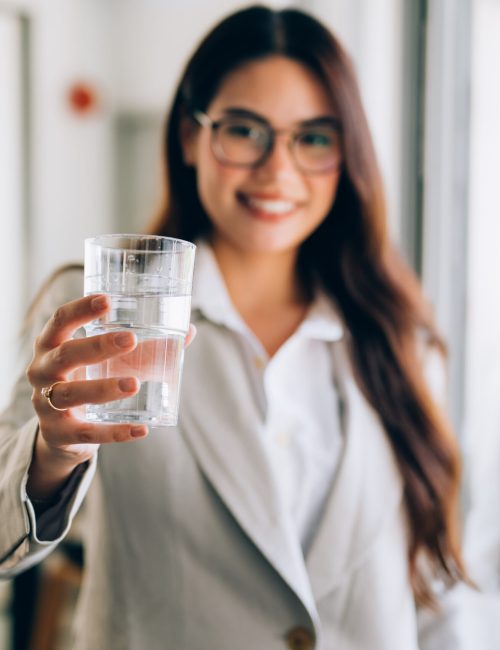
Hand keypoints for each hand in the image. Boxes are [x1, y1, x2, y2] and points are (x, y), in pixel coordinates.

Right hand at [26, 294, 195, 487]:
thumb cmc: (88, 381)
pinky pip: (87, 433)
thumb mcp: (106, 361)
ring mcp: (46, 405)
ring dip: (103, 388)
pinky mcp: (59, 434)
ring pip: (71, 394)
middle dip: (97, 347)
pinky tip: (141, 429)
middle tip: (131, 340)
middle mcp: (42, 371)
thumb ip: (144, 346)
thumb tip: (189, 330)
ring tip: (134, 384)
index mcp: (52, 345)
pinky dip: (115, 432)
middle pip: (65, 355)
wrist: (62, 433)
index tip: (107, 300)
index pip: (60, 320)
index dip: (80, 309)